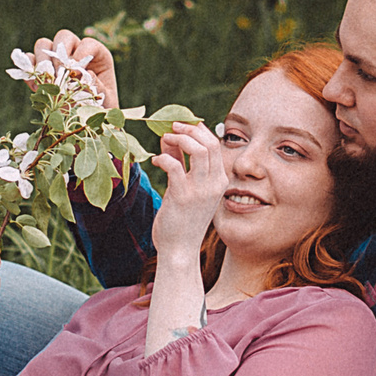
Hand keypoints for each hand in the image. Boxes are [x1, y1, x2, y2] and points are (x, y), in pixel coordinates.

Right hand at [23, 29, 118, 110]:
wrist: (83, 123)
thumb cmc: (99, 109)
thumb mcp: (106, 102)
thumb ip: (99, 88)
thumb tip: (86, 74)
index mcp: (96, 56)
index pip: (88, 44)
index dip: (82, 54)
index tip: (76, 71)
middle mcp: (74, 52)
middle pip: (63, 37)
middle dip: (59, 54)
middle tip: (59, 74)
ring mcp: (55, 59)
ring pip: (43, 44)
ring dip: (42, 61)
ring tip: (47, 82)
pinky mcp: (39, 70)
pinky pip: (28, 61)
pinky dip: (29, 71)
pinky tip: (36, 88)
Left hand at [149, 121, 226, 260]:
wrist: (179, 250)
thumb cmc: (181, 220)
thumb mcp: (185, 188)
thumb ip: (180, 161)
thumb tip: (168, 138)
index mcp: (218, 181)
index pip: (215, 144)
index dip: (197, 130)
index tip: (180, 125)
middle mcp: (213, 183)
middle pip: (209, 143)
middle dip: (189, 129)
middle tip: (172, 126)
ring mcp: (200, 190)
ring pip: (198, 150)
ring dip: (179, 138)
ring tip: (165, 138)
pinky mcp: (182, 196)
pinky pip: (174, 166)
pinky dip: (164, 157)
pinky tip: (156, 161)